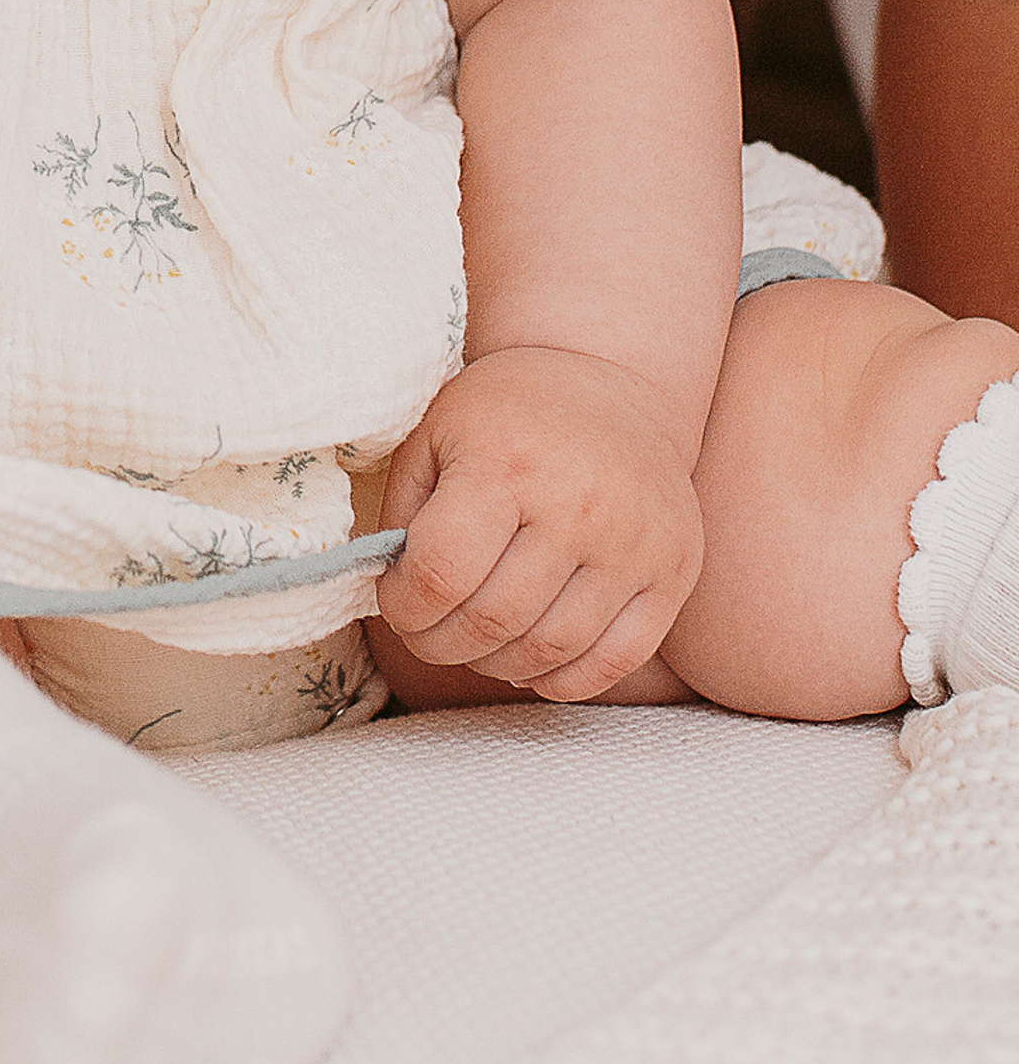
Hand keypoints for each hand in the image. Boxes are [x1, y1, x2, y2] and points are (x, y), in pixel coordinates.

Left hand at [374, 344, 704, 700]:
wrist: (610, 382)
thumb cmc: (505, 414)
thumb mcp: (433, 435)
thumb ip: (403, 513)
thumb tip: (389, 591)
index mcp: (506, 466)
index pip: (440, 573)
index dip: (403, 606)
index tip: (398, 598)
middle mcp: (579, 506)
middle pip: (491, 621)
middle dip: (438, 644)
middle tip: (427, 631)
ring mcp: (635, 544)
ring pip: (549, 651)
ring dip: (494, 664)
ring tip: (475, 642)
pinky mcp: (674, 572)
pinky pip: (615, 662)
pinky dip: (561, 680)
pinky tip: (529, 660)